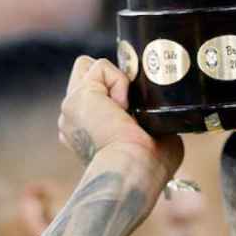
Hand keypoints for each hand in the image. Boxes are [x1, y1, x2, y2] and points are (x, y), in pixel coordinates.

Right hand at [59, 56, 183, 182]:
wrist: (133, 169)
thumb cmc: (149, 166)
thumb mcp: (155, 140)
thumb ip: (151, 122)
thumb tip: (165, 119)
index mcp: (87, 136)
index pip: (95, 100)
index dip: (117, 97)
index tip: (134, 117)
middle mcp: (73, 122)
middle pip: (85, 78)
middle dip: (109, 83)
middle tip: (130, 108)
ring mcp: (71, 108)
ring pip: (88, 68)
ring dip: (115, 82)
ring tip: (126, 109)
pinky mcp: (78, 96)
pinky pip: (99, 67)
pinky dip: (118, 80)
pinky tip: (123, 106)